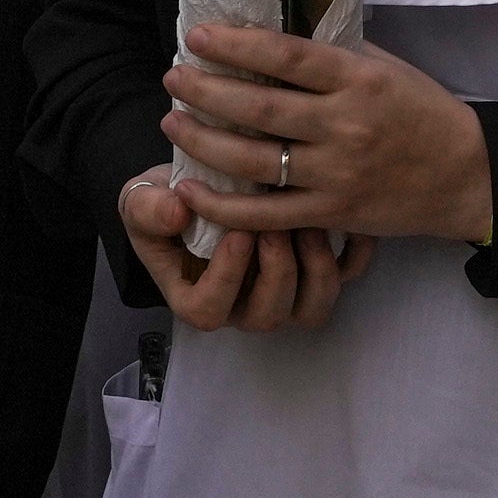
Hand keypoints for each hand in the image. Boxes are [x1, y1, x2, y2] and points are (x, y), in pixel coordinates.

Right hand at [121, 162, 373, 334]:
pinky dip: (353, 251)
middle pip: (268, 316)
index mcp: (198, 295)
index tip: (237, 233)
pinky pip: (348, 276)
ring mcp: (286, 293)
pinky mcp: (319, 271)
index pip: (209, 310)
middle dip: (275, 271)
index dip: (226, 278)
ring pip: (312, 308)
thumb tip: (175, 211)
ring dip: (315, 268)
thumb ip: (149, 209)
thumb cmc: (173, 199)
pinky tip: (344, 218)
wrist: (207, 181)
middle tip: (275, 225)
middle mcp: (244, 304)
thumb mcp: (144, 199)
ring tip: (307, 224)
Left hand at [162, 20, 493, 246]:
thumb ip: (334, 55)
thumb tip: (272, 36)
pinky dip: (224, 207)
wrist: (465, 176)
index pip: (287, 56)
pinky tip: (191, 190)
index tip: (198, 36)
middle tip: (173, 79)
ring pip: (254, 161)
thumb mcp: (387, 68)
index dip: (237, 45)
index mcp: (360, 80)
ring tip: (172, 123)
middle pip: (259, 109)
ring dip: (204, 141)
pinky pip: (267, 214)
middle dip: (205, 92)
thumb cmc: (423, 112)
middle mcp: (346, 126)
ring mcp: (337, 174)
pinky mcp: (332, 213)